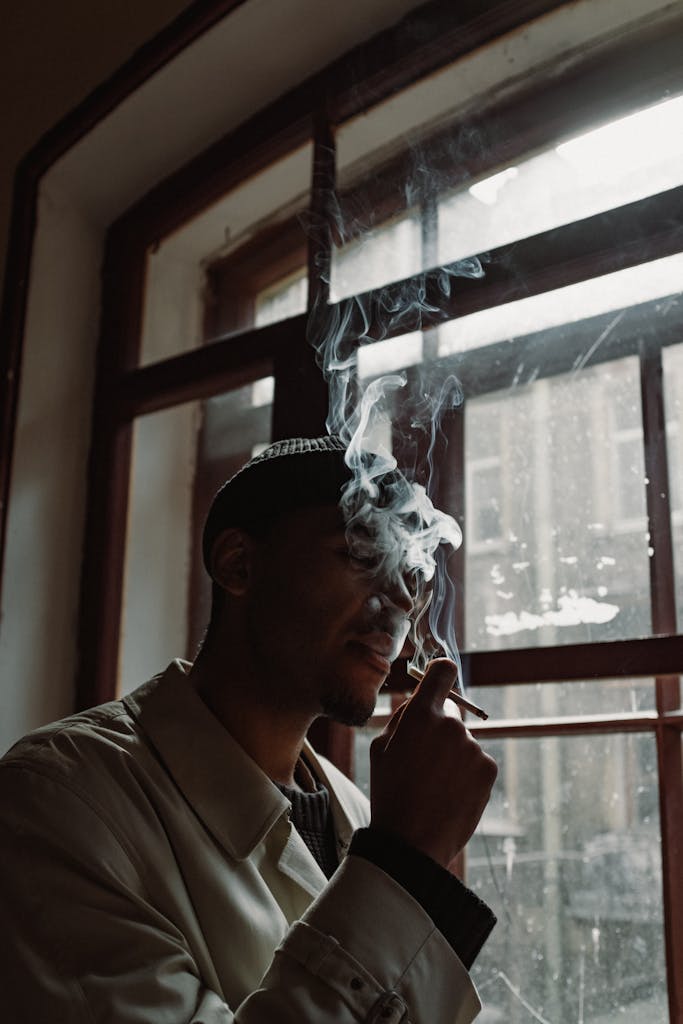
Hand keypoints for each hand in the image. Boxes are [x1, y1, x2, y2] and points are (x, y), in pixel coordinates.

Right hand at [369, 659, 496, 871]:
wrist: (412, 842)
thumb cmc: (390, 793)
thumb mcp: (381, 749)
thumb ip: (404, 718)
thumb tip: (420, 702)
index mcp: (420, 714)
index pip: (442, 671)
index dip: (441, 674)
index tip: (440, 680)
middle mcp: (451, 724)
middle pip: (451, 715)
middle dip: (440, 731)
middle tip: (424, 763)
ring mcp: (473, 747)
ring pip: (464, 742)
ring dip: (454, 756)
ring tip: (435, 786)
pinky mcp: (488, 768)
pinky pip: (478, 762)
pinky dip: (468, 774)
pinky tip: (450, 794)